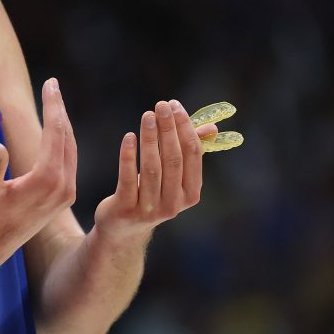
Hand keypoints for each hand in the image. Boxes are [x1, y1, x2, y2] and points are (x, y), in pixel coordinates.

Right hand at [0, 78, 77, 280]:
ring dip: (63, 125)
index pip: (55, 133)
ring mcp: (66, 193)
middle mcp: (63, 186)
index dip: (53, 105)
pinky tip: (56, 132)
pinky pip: (69, 162)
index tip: (50, 83)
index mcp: (47, 180)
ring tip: (54, 103)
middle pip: (67, 137)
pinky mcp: (63, 198)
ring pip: (70, 149)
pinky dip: (63, 142)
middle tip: (52, 86)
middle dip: (59, 110)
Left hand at [94, 99, 211, 241]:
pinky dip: (129, 156)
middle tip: (161, 105)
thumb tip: (211, 127)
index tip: (176, 107)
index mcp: (191, 193)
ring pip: (152, 167)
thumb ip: (188, 152)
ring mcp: (151, 209)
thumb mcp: (171, 176)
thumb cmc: (150, 193)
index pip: (193, 156)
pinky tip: (129, 136)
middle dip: (168, 129)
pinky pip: (128, 178)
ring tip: (146, 116)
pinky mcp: (127, 209)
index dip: (186, 129)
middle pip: (173, 159)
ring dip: (150, 138)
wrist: (122, 227)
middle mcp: (174, 204)